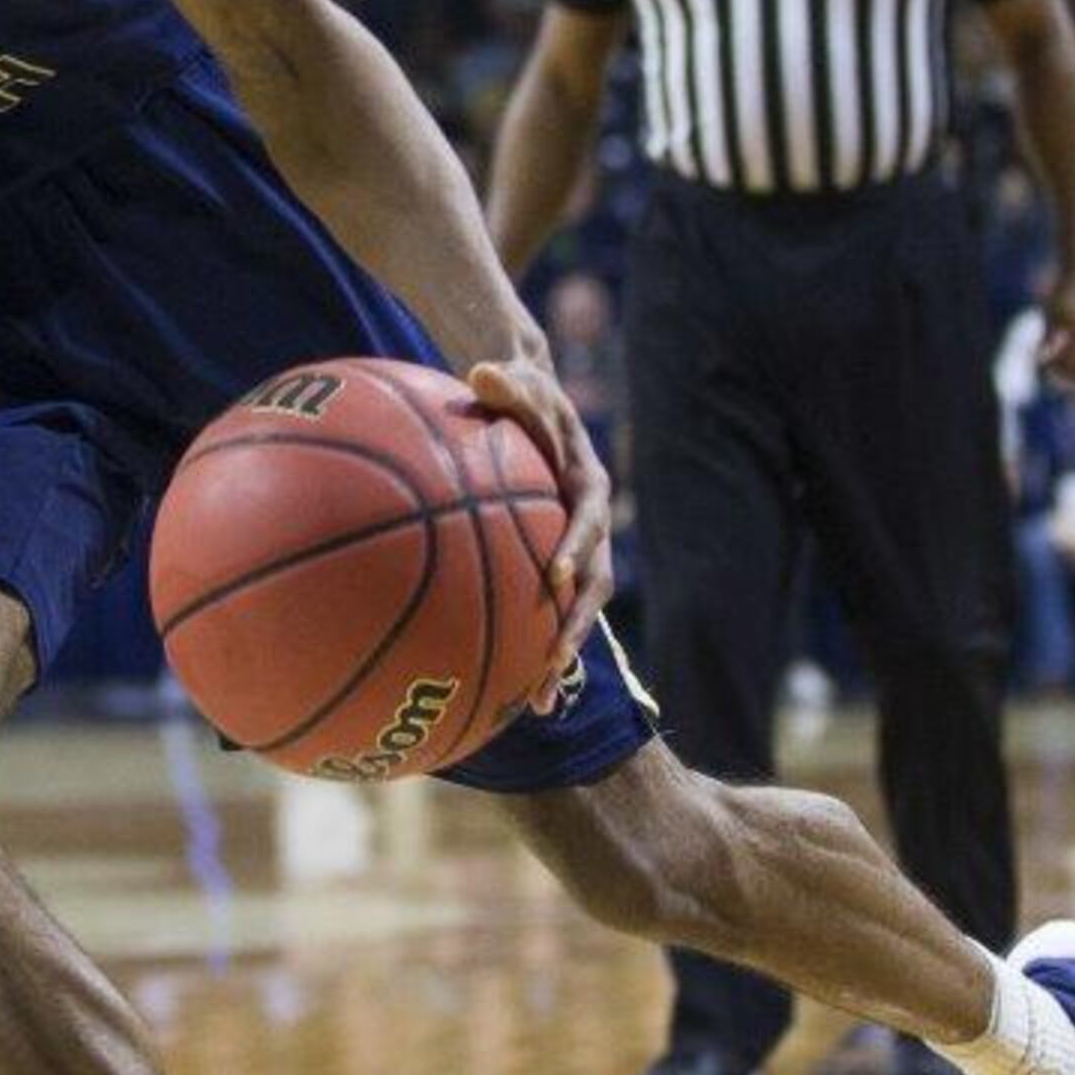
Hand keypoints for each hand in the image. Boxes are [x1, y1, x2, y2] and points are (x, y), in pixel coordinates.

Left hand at [466, 352, 612, 712]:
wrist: (528, 400)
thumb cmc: (516, 389)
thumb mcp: (514, 378)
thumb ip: (505, 382)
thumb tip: (482, 371)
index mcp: (585, 483)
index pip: (587, 519)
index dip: (577, 548)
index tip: (556, 577)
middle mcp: (587, 524)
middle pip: (592, 584)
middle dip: (575, 625)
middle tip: (552, 661)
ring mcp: (572, 549)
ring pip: (573, 610)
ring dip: (557, 654)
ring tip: (536, 703)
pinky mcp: (550, 564)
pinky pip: (542, 609)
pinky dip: (526, 644)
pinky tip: (497, 686)